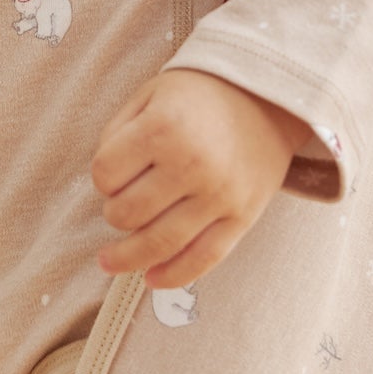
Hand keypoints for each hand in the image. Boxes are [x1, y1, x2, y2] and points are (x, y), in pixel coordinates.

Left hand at [89, 67, 304, 286]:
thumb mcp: (151, 95)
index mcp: (163, 128)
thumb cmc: (201, 95)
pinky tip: (151, 278)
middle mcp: (192, 163)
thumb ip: (118, 132)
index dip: (102, 177)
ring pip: (159, 244)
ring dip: (128, 257)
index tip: (112, 174)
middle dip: (114, 214)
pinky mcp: (243, 217)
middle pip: (127, 213)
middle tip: (120, 205)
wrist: (270, 96)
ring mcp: (220, 194)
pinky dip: (173, 276)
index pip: (105, 174)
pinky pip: (204, 259)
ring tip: (110, 261)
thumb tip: (105, 183)